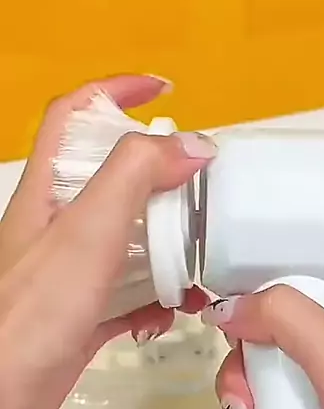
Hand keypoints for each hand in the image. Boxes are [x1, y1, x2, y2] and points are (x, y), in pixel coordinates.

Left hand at [0, 74, 215, 408]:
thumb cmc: (33, 314)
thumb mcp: (87, 233)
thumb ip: (135, 178)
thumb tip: (192, 145)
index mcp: (49, 191)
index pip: (74, 116)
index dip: (115, 90)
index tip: (168, 90)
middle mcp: (57, 226)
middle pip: (112, 178)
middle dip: (161, 178)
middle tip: (203, 193)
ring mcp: (69, 275)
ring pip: (128, 241)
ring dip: (167, 247)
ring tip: (201, 263)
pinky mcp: (81, 318)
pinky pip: (128, 297)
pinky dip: (155, 301)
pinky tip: (172, 316)